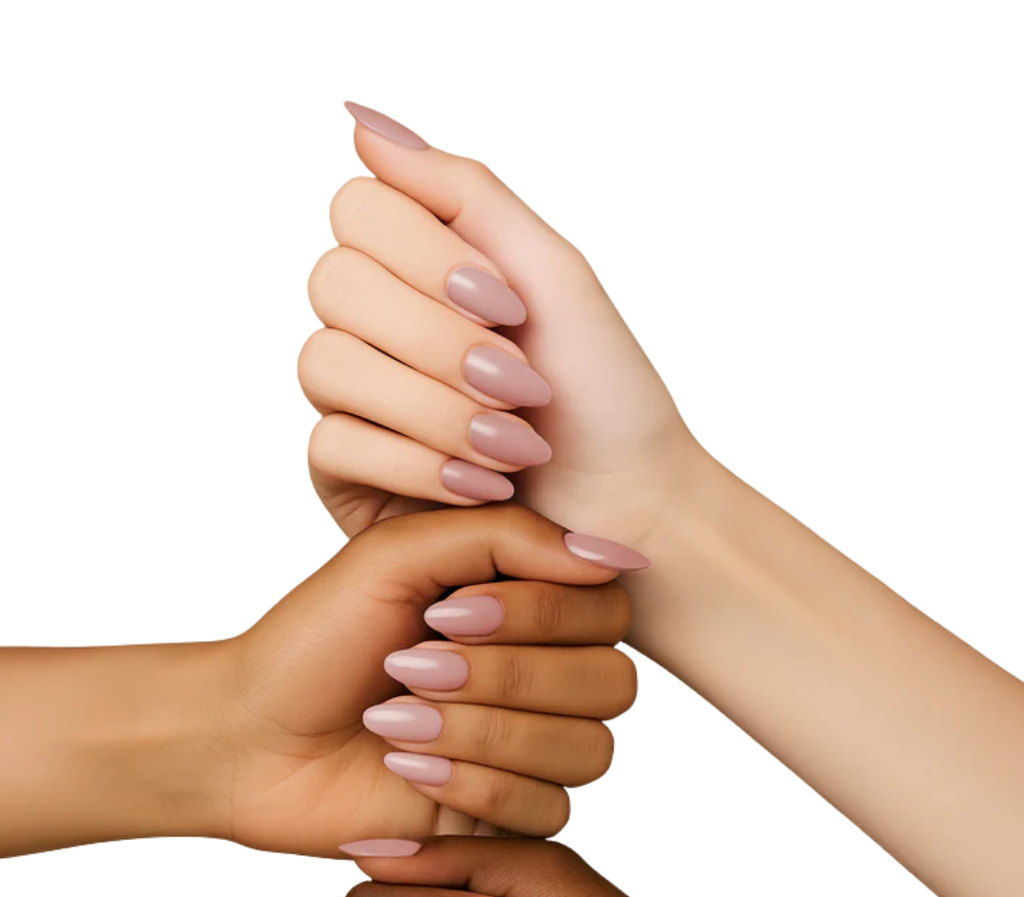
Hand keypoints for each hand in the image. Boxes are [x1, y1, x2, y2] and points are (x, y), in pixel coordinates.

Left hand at [209, 506, 638, 855]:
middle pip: (610, 682)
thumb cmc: (317, 638)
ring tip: (395, 719)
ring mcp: (533, 748)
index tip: (445, 611)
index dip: (538, 614)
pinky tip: (405, 769)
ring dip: (484, 732)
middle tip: (409, 666)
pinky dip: (473, 786)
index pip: (605, 608)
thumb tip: (614, 560)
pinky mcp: (510, 814)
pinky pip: (549, 810)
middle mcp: (547, 675)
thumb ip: (506, 538)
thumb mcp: (400, 557)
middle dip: (505, 677)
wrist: (248, 735)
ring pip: (588, 750)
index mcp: (529, 604)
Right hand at [299, 102, 700, 546]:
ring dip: (435, 408)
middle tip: (521, 385)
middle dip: (438, 341)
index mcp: (418, 264)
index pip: (357, 210)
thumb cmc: (603, 393)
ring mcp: (353, 397)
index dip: (425, 256)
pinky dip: (417, 465)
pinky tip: (481, 489)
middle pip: (334, 284)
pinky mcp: (347, 472)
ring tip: (513, 446)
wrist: (626, 506)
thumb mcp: (552, 273)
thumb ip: (464, 191)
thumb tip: (360, 120)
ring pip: (325, 365)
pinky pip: (331, 445)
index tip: (509, 306)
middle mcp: (374, 323)